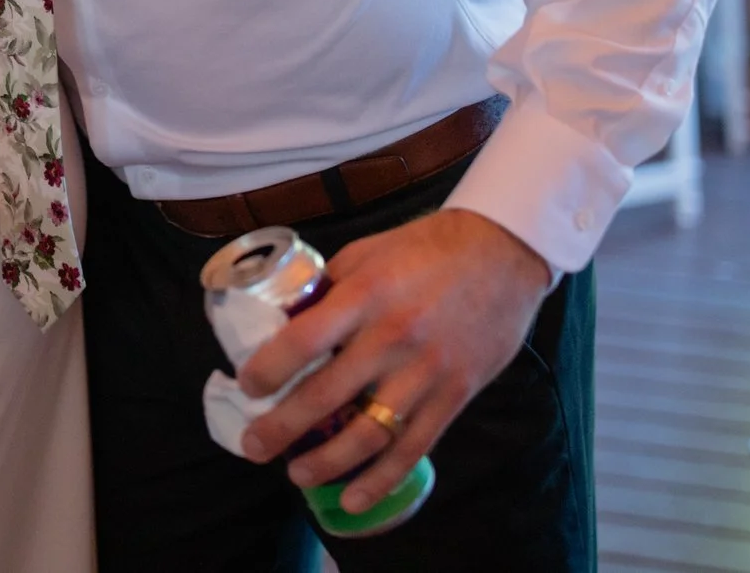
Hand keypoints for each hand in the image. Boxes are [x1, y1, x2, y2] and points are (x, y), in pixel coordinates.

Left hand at [237, 210, 550, 514]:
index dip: (268, 369)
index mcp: (364, 296)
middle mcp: (392, 337)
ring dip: (326, 462)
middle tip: (253, 446)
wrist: (502, 254)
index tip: (247, 386)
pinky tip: (353, 500)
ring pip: (367, 434)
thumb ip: (329, 291)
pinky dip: (381, 480)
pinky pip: (413, 448)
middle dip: (280, 428)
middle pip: (325, 395)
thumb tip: (287, 326)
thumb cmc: (426, 250)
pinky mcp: (454, 396)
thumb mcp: (366, 254)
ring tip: (296, 474)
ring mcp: (425, 372)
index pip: (303, 340)